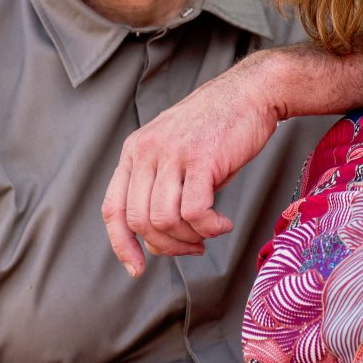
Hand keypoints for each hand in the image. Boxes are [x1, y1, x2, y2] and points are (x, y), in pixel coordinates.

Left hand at [101, 52, 284, 276]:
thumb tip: (156, 242)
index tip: (136, 268)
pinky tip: (222, 224)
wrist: (250, 93)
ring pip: (165, 219)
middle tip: (192, 248)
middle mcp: (147, 151)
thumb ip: (160, 192)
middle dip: (165, 246)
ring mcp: (172, 153)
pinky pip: (195, 211)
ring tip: (208, 233)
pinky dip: (209, 228)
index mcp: (134, 151)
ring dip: (189, 238)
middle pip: (139, 220)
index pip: (112, 208)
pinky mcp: (201, 158)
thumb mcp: (175, 156)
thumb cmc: (216, 129)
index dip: (121, 244)